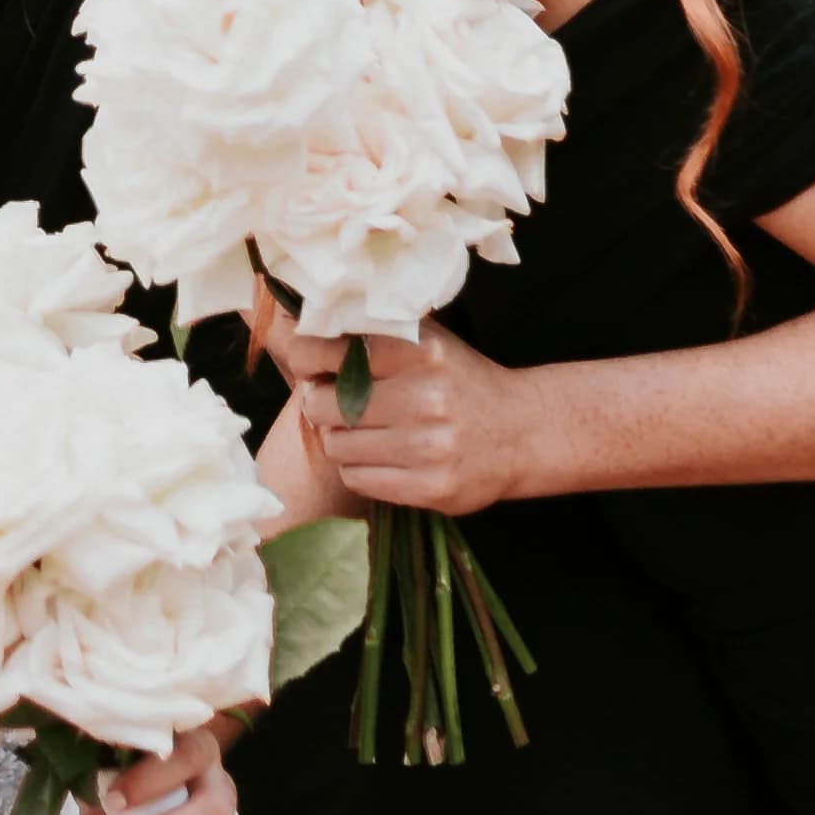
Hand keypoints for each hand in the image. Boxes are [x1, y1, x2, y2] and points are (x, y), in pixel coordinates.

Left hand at [277, 315, 547, 516]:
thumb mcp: (425, 341)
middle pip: (323, 404)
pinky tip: (382, 457)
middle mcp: (425, 397)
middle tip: (335, 403)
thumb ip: (369, 334)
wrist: (523, 432)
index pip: (327, 350)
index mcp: (419, 351)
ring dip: (340, 440)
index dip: (306, 357)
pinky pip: (358, 480)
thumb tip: (292, 326)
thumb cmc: (459, 381)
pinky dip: (359, 470)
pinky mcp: (433, 487)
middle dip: (320, 403)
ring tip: (366, 432)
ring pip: (337, 446)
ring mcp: (430, 446)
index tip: (311, 364)